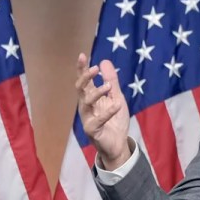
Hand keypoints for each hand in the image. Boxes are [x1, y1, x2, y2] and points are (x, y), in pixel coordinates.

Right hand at [75, 53, 130, 169]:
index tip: (82, 55)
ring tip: (108, 86)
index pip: (84, 81)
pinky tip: (117, 105)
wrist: (119, 144)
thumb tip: (104, 61)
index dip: (81, 69)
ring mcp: (87, 118)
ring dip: (97, 93)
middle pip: (80, 89)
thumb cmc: (115, 120)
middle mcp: (86, 106)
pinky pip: (98, 120)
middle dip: (85, 78)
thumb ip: (111, 81)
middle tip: (95, 69)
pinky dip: (108, 112)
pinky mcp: (92, 130)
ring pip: (86, 103)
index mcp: (91, 97)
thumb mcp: (117, 97)